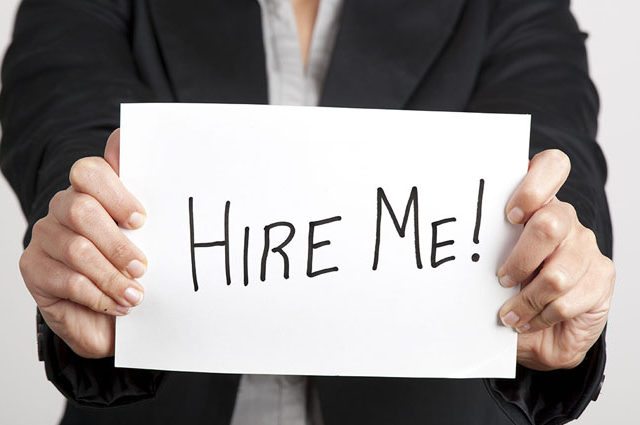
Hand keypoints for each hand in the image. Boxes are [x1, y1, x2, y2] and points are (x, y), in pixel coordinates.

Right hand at [19, 129, 145, 358]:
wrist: (108, 319)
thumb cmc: (129, 270)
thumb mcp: (148, 238)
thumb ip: (146, 202)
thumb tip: (131, 147)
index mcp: (91, 191)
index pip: (90, 171)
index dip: (116, 194)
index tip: (141, 221)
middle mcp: (63, 207)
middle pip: (82, 211)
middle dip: (118, 244)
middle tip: (142, 268)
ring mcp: (45, 236)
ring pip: (76, 250)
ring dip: (112, 277)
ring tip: (134, 295)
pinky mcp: (33, 267)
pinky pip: (68, 280)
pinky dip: (99, 296)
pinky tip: (118, 306)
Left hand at [497, 149, 614, 370]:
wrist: (537, 332)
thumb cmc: (507, 289)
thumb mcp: (491, 262)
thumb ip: (487, 245)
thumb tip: (458, 243)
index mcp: (537, 203)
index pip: (552, 166)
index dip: (533, 187)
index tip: (510, 215)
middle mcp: (565, 220)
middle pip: (549, 224)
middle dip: (520, 259)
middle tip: (501, 278)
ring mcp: (586, 248)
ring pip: (556, 274)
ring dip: (526, 300)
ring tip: (509, 313)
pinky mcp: (601, 278)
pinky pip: (568, 300)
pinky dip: (541, 316)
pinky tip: (530, 319)